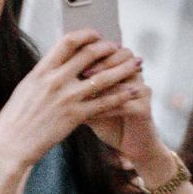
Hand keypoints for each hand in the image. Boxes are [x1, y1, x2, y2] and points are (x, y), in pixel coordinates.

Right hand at [0, 33, 137, 168]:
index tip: (98, 35)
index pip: (67, 42)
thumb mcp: (27, 88)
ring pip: (104, 76)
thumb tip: (58, 61)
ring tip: (137, 63)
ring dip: (124, 68)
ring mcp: (66, 97)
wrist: (11, 144)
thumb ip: (45, 74)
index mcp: (41, 70)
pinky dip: (122, 95)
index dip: (87, 35)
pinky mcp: (75, 116)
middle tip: (120, 48)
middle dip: (109, 48)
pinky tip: (133, 90)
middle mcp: (55, 80)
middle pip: (89, 54)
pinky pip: (105, 102)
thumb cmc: (16, 118)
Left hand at [80, 44, 161, 168]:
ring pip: (126, 76)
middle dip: (100, 61)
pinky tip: (89, 112)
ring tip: (85, 89)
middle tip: (82, 70)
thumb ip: (75, 86)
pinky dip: (106, 107)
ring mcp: (141, 91)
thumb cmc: (107, 122)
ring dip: (104, 81)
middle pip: (122, 55)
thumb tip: (48, 73)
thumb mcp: (88, 103)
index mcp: (121, 70)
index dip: (92, 48)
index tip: (71, 56)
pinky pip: (125, 102)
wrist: (132, 145)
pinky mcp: (144, 108)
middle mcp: (134, 76)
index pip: (109, 49)